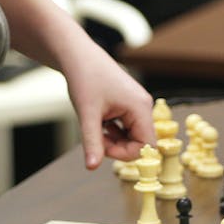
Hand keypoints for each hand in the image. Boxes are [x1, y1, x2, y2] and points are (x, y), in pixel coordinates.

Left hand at [60, 40, 155, 168]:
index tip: (102, 148)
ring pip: (131, 134)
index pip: (146, 145)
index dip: (125, 153)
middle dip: (117, 146)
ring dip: (114, 138)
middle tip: (96, 137)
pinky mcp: (129, 103)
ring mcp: (137, 104)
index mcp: (140, 107)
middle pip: (139, 141)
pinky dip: (113, 129)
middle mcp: (143, 105)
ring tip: (96, 126)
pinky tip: (99, 120)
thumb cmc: (85, 78)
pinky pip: (127, 126)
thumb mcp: (87, 114)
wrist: (78, 56)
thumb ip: (93, 142)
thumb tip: (92, 167)